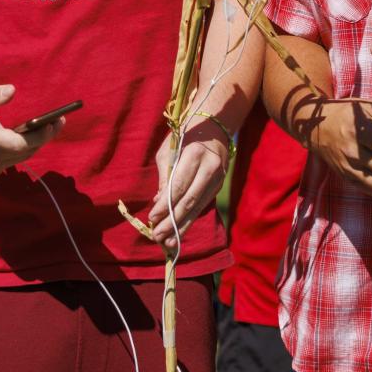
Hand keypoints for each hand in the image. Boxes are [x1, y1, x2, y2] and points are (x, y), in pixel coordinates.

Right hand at [0, 84, 63, 181]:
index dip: (40, 136)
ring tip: (38, 127)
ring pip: (19, 160)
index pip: (19, 143)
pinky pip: (9, 164)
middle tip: (57, 122)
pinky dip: (14, 152)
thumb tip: (13, 91)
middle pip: (25, 152)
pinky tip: (10, 138)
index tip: (55, 123)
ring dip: (29, 144)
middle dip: (43, 137)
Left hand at [146, 119, 230, 246]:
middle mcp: (210, 167)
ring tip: (168, 242)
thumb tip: (159, 203)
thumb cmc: (184, 137)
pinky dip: (190, 219)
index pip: (178, 186)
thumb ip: (165, 177)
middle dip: (172, 221)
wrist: (213, 128)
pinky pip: (203, 205)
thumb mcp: (168, 151)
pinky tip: (180, 232)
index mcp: (195, 154)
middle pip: (189, 200)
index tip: (152, 218)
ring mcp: (218, 178)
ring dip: (182, 226)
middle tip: (157, 236)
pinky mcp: (219, 186)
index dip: (165, 205)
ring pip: (198, 207)